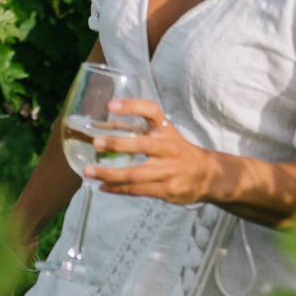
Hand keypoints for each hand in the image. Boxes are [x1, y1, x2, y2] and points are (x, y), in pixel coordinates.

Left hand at [84, 99, 228, 204]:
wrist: (207, 176)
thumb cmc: (178, 151)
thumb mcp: (165, 135)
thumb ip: (140, 130)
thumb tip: (106, 126)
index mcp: (166, 131)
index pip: (151, 111)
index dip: (132, 106)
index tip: (111, 105)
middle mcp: (168, 149)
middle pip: (141, 145)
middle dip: (117, 144)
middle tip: (96, 143)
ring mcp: (168, 171)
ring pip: (135, 174)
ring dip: (109, 174)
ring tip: (88, 172)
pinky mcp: (167, 190)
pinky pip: (137, 190)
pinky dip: (117, 188)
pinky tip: (103, 186)